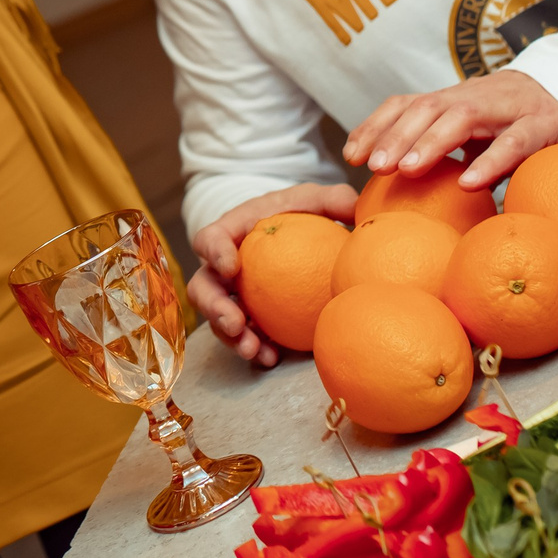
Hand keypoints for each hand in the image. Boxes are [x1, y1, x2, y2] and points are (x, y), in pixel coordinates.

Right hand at [188, 183, 357, 363]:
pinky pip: (243, 336)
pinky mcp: (248, 317)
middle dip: (214, 307)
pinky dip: (255, 348)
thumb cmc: (301, 213)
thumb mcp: (316, 200)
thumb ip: (333, 199)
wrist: (297, 236)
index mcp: (233, 232)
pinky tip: (273, 358)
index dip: (214, 252)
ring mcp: (233, 295)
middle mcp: (223, 267)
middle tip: (235, 323)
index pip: (210, 238)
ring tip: (253, 351)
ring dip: (231, 337)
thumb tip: (355, 208)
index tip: (232, 268)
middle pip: (202, 286)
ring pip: (218, 318)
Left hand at [341, 70, 557, 191]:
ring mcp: (508, 109)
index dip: (376, 125)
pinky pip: (514, 143)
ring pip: (463, 117)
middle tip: (374, 167)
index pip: (406, 103)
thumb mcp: (468, 131)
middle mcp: (474, 97)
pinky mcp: (543, 126)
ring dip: (431, 143)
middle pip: (427, 107)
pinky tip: (470, 184)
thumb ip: (439, 150)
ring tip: (407, 171)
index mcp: (452, 99)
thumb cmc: (508, 122)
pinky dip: (490, 161)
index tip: (351, 156)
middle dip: (396, 135)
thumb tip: (394, 193)